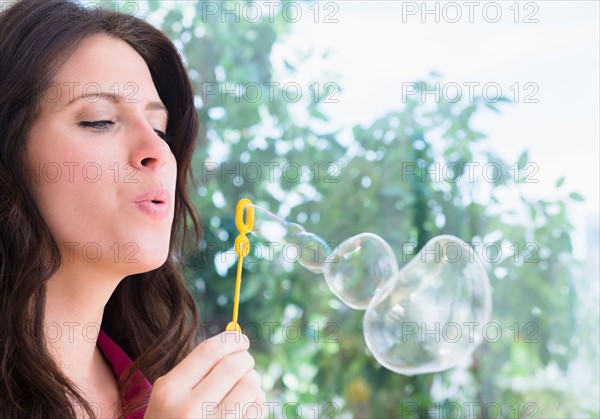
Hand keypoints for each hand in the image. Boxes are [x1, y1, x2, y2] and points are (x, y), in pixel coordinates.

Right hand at [144, 332, 265, 417]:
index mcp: (170, 391)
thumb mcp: (169, 395)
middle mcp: (189, 410)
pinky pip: (257, 408)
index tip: (241, 340)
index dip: (231, 339)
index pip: (210, 351)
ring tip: (245, 385)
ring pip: (250, 385)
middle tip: (245, 362)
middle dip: (245, 359)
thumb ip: (196, 368)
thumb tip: (235, 338)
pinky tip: (246, 405)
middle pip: (234, 366)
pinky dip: (256, 401)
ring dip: (253, 380)